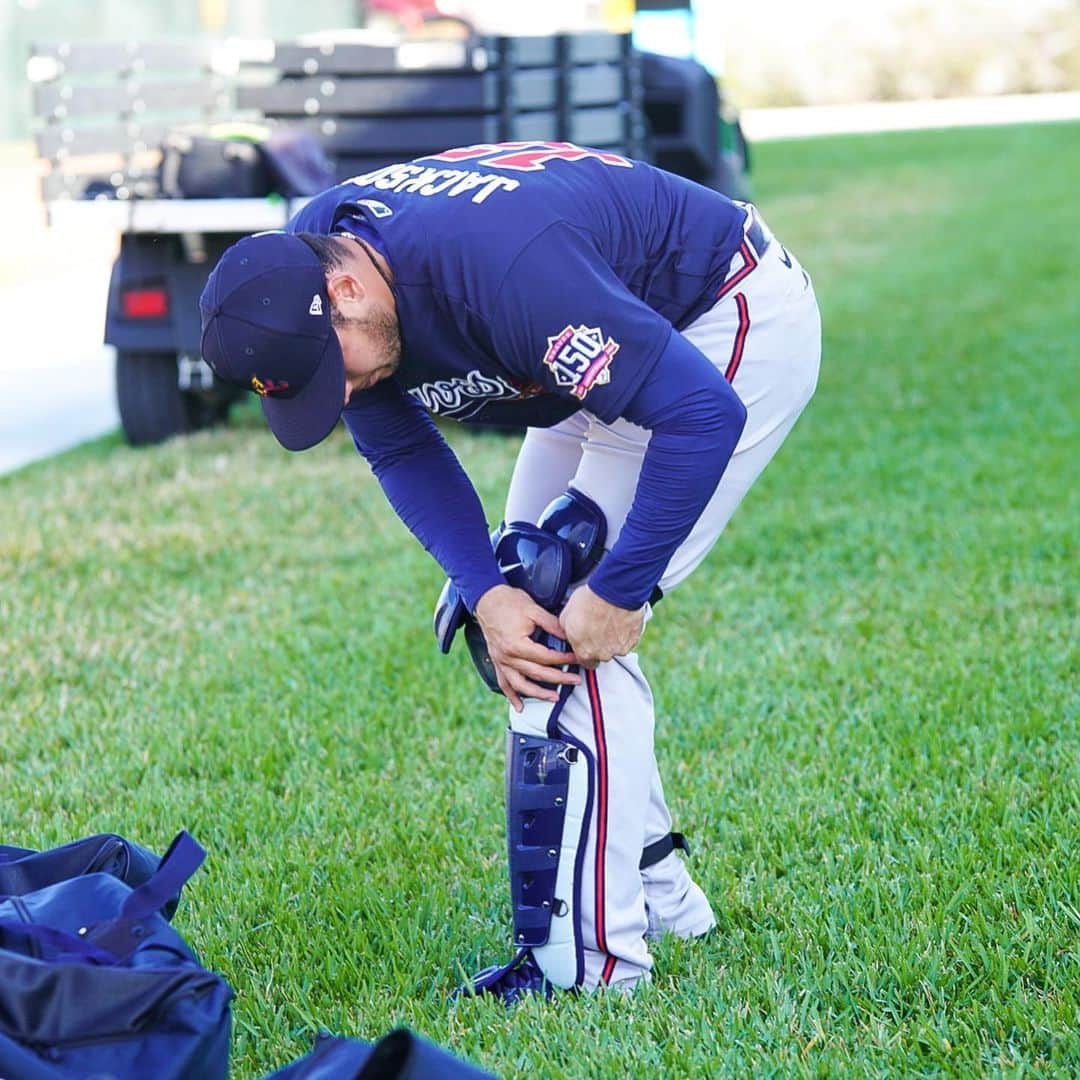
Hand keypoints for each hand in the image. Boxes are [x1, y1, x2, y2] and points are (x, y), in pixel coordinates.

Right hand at [473, 584, 580, 711]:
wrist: (486, 599)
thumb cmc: (508, 602)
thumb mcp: (533, 610)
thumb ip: (552, 624)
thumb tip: (569, 634)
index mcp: (516, 644)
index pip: (545, 657)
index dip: (563, 659)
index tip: (575, 659)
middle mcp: (507, 657)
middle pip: (537, 673)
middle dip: (558, 679)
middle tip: (575, 681)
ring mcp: (500, 661)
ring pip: (520, 685)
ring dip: (538, 694)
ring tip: (554, 698)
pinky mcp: (496, 662)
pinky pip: (503, 683)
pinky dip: (511, 696)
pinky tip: (519, 706)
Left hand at [559, 585, 644, 668]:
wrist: (614, 590)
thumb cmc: (591, 601)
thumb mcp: (565, 615)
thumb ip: (566, 631)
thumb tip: (567, 632)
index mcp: (585, 652)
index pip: (584, 662)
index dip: (584, 651)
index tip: (584, 643)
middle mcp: (604, 654)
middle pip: (600, 655)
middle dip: (598, 644)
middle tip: (596, 626)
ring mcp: (620, 647)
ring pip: (615, 647)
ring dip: (612, 638)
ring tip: (608, 620)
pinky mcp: (634, 638)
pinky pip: (628, 639)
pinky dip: (624, 632)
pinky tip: (618, 618)